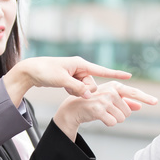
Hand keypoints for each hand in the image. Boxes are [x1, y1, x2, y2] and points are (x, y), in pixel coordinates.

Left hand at [1, 57, 132, 105]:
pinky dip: (72, 92)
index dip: (115, 74)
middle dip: (83, 90)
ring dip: (76, 92)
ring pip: (85, 89)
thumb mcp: (62, 80)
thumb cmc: (45, 71)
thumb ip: (77, 88)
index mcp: (80, 64)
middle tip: (69, 87)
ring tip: (64, 87)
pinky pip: (78, 90)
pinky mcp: (70, 80)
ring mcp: (75, 74)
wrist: (30, 71)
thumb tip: (89, 95)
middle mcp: (80, 68)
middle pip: (91, 85)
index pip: (101, 70)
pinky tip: (63, 87)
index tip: (129, 76)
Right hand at [53, 81, 157, 139]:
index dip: (146, 98)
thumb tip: (139, 106)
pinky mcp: (98, 109)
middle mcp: (110, 91)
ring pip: (121, 118)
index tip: (156, 102)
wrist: (75, 108)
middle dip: (120, 115)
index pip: (133, 92)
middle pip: (128, 111)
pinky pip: (113, 123)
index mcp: (115, 86)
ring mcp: (104, 100)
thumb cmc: (95, 102)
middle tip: (107, 111)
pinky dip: (108, 123)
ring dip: (114, 119)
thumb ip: (125, 102)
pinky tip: (99, 117)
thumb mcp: (110, 100)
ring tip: (103, 113)